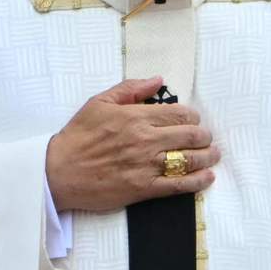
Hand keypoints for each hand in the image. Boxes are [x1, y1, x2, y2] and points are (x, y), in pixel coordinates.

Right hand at [45, 76, 219, 211]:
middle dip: (204, 136)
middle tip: (207, 137)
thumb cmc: (77, 136)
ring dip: (207, 156)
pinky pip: (177, 185)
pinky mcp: (142, 189)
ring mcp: (145, 166)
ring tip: (213, 154)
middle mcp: (145, 140)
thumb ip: (130, 89)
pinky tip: (207, 178)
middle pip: (190, 136)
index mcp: (136, 117)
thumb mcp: (99, 102)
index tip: (194, 120)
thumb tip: (158, 80)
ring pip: (188, 160)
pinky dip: (197, 182)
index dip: (193, 116)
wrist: (57, 172)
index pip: (179, 113)